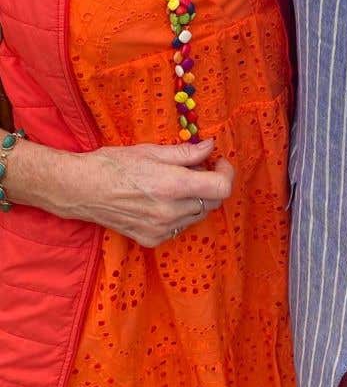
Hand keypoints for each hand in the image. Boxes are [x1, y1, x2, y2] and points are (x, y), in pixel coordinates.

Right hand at [65, 139, 234, 247]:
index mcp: (174, 186)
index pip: (222, 188)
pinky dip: (180, 214)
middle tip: (196, 170)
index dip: (226, 173)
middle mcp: (170, 212)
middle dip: (212, 184)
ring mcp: (160, 229)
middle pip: (213, 202)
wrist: (79, 190)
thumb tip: (211, 147)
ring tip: (177, 185)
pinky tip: (163, 202)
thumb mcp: (152, 151)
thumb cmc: (113, 165)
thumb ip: (186, 153)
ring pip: (198, 215)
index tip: (218, 162)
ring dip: (197, 199)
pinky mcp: (150, 239)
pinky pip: (180, 227)